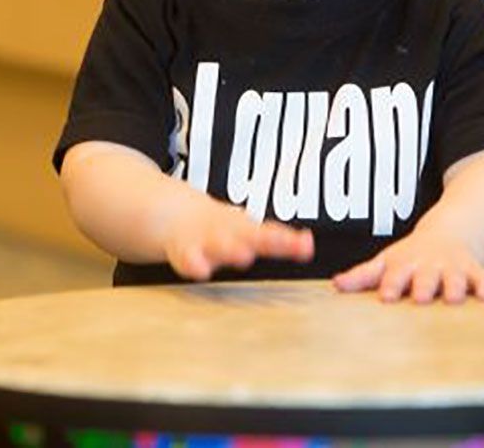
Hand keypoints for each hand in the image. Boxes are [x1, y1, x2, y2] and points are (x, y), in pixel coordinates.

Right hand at [163, 197, 313, 280]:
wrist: (173, 213)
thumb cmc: (219, 229)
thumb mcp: (249, 231)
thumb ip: (279, 241)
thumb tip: (309, 244)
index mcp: (246, 228)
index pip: (272, 234)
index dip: (289, 241)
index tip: (306, 246)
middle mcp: (230, 233)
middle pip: (251, 236)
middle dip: (268, 241)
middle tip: (283, 243)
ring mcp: (206, 242)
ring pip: (220, 245)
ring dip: (233, 249)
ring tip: (244, 255)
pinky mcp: (184, 253)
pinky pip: (189, 260)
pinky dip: (195, 264)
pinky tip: (201, 270)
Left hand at [332, 226, 483, 303]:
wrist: (449, 233)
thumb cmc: (411, 257)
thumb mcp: (386, 261)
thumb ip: (362, 275)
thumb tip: (335, 285)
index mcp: (405, 264)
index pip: (396, 275)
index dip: (392, 285)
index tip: (387, 297)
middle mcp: (429, 265)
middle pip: (426, 276)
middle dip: (424, 286)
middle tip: (420, 297)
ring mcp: (452, 267)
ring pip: (454, 277)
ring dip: (454, 286)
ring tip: (454, 298)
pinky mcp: (474, 270)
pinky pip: (482, 277)